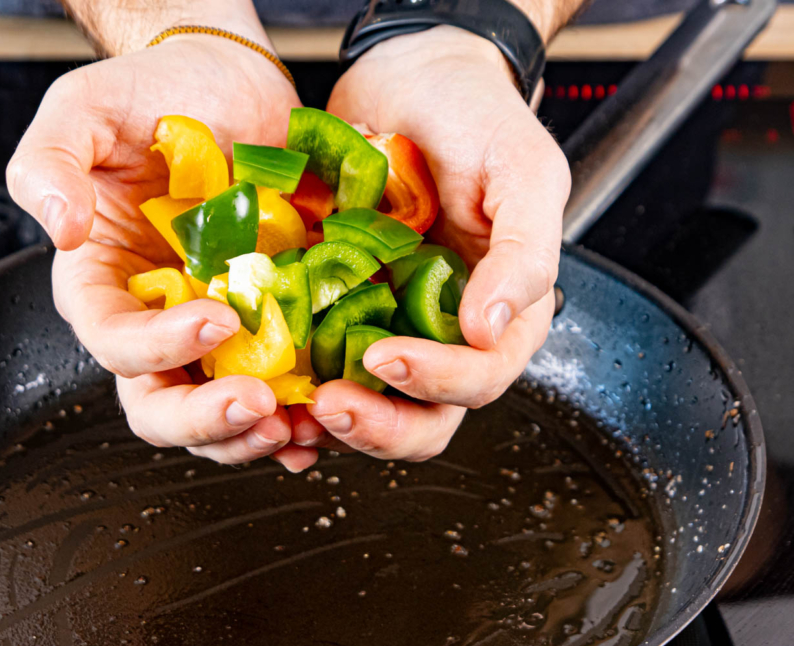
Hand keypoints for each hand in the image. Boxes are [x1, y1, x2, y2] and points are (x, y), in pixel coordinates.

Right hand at [7, 31, 317, 470]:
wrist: (225, 78)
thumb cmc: (149, 92)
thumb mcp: (82, 109)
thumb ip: (48, 167)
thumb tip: (61, 230)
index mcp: (102, 285)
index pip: (115, 342)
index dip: (159, 347)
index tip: (216, 320)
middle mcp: (156, 319)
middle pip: (161, 404)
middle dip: (207, 420)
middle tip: (259, 405)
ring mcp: (217, 329)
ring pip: (220, 414)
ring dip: (256, 434)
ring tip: (301, 426)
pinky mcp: (271, 322)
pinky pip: (280, 387)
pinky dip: (301, 412)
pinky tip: (325, 419)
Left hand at [295, 24, 570, 460]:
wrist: (409, 72)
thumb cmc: (477, 116)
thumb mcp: (523, 172)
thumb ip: (525, 253)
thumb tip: (489, 327)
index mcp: (499, 313)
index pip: (478, 378)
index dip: (436, 381)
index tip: (386, 357)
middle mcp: (441, 331)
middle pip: (423, 419)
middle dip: (378, 426)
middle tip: (329, 404)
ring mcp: (385, 323)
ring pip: (367, 405)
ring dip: (332, 419)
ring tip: (290, 402)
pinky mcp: (333, 307)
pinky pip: (315, 363)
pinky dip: (294, 384)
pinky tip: (268, 381)